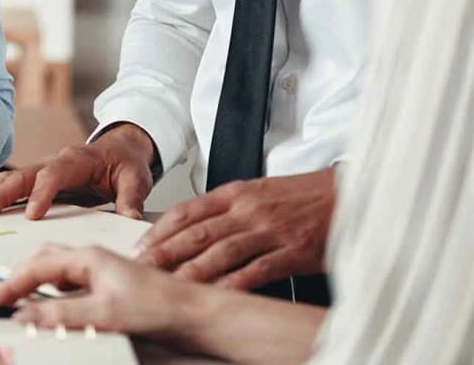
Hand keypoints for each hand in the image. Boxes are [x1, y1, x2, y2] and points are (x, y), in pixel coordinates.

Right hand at [0, 124, 154, 219]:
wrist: (122, 149)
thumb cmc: (126, 163)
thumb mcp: (136, 179)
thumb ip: (131, 199)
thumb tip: (131, 219)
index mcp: (78, 159)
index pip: (55, 174)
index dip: (42, 192)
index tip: (32, 214)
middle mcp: (56, 161)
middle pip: (25, 174)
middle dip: (2, 192)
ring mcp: (45, 169)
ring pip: (14, 178)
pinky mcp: (40, 179)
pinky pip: (15, 183)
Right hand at [0, 243, 195, 338]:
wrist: (192, 312)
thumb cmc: (159, 304)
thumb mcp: (106, 313)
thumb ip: (63, 315)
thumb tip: (29, 317)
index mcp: (87, 256)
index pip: (37, 267)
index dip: (12, 285)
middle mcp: (91, 259)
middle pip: (42, 260)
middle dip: (18, 276)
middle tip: (2, 297)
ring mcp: (99, 271)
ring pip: (55, 271)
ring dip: (34, 283)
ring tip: (19, 300)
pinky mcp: (107, 286)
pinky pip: (69, 284)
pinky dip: (51, 293)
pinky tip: (52, 307)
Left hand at [134, 168, 335, 288]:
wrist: (346, 192)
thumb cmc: (302, 195)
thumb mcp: (259, 192)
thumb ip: (229, 209)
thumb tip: (196, 228)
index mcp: (237, 192)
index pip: (188, 210)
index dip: (161, 229)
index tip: (141, 246)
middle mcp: (248, 209)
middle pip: (198, 232)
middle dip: (166, 252)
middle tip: (143, 269)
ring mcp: (270, 230)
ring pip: (222, 252)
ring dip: (193, 271)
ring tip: (171, 286)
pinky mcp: (293, 251)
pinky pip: (258, 270)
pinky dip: (236, 284)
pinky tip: (219, 296)